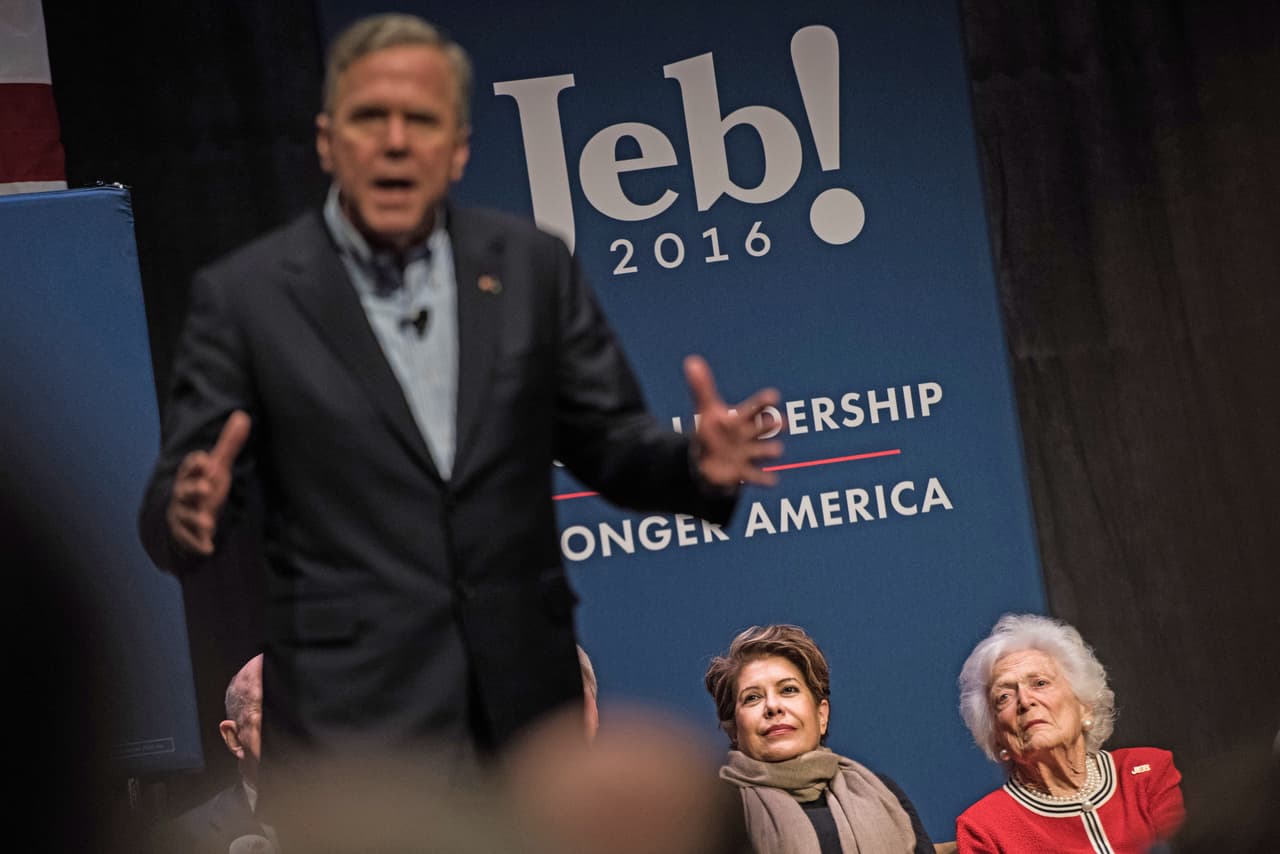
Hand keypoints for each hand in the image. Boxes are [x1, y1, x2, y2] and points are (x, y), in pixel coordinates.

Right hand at [166, 410, 250, 554]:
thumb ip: (229, 445)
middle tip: (206, 488)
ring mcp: (183, 515)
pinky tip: (208, 549)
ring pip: (186, 516)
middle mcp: (184, 495)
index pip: (190, 467)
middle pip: (185, 490)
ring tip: (209, 523)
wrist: (187, 518)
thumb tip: (243, 415)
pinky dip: (198, 544)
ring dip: (196, 519)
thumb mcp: (218, 468)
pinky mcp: (185, 534)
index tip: (207, 460)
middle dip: (194, 489)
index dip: (197, 463)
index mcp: (192, 476)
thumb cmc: (204, 489)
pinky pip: (189, 540)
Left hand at [684, 355, 782, 488]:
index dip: (765, 402)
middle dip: (773, 425)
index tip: (774, 396)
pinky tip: (772, 481)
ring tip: (776, 450)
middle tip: (780, 422)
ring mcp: (749, 454)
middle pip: (765, 427)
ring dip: (770, 450)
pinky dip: (764, 479)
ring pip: (765, 451)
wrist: (710, 460)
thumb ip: (702, 387)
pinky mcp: (745, 473)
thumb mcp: (707, 410)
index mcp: (743, 418)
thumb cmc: (714, 432)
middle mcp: (750, 435)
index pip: (757, 406)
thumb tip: (691, 361)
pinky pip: (758, 477)